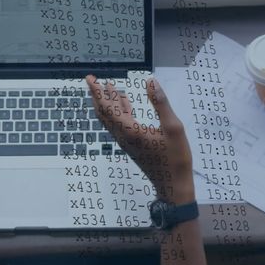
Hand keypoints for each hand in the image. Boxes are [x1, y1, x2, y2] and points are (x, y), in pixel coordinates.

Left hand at [86, 75, 194, 203]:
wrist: (173, 185)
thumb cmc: (175, 159)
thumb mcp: (173, 127)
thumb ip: (161, 103)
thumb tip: (151, 82)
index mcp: (131, 131)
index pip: (108, 108)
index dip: (97, 93)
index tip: (90, 80)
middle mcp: (124, 137)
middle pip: (104, 114)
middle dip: (97, 96)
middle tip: (92, 80)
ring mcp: (127, 142)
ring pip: (111, 120)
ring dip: (108, 102)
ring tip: (109, 87)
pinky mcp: (132, 145)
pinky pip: (120, 125)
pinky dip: (119, 111)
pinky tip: (125, 103)